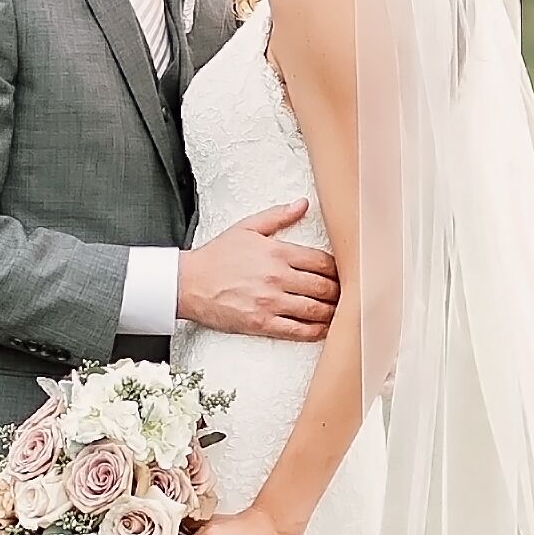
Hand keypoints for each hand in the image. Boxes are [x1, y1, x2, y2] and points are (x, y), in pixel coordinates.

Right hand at [177, 202, 338, 340]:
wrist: (188, 283)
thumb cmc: (217, 256)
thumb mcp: (246, 228)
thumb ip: (278, 216)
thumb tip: (303, 204)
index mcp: (277, 252)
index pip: (322, 261)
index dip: (338, 269)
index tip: (344, 273)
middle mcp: (277, 277)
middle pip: (324, 287)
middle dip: (339, 291)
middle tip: (345, 294)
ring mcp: (270, 302)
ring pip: (315, 310)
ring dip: (332, 312)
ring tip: (339, 311)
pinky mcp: (261, 324)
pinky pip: (297, 330)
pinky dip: (315, 331)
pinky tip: (323, 328)